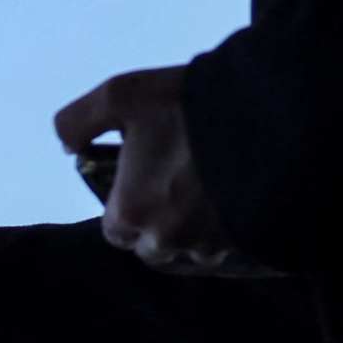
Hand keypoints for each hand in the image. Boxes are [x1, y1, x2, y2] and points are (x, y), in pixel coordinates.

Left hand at [56, 67, 269, 276]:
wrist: (275, 119)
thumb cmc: (189, 108)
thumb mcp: (121, 95)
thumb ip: (78, 121)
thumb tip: (67, 145)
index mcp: (132, 216)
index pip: (116, 228)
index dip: (127, 200)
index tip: (145, 172)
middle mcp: (170, 242)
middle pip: (154, 243)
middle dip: (160, 216)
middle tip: (178, 172)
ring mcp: (214, 247)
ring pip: (193, 246)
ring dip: (195, 222)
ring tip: (210, 180)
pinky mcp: (251, 243)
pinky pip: (229, 243)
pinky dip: (227, 224)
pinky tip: (236, 188)